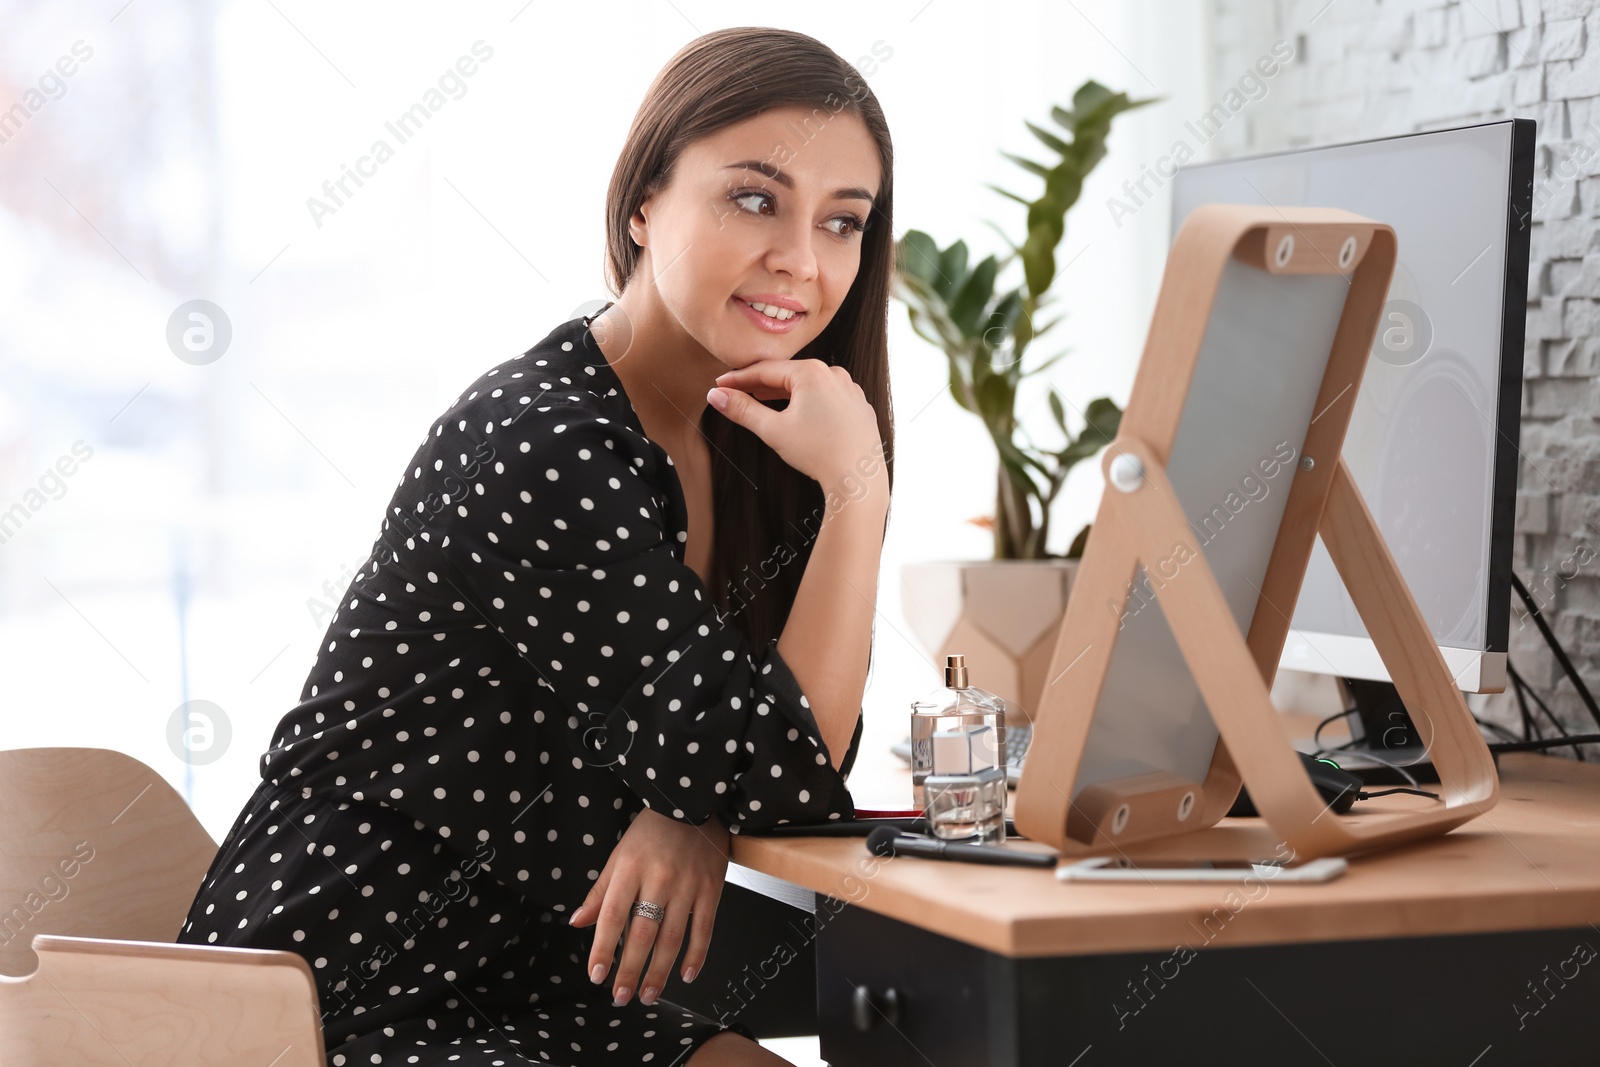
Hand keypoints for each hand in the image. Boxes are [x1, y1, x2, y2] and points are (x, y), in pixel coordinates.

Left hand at [568, 805, 730, 1006]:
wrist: (694, 803)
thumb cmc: (652, 831)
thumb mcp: (619, 855)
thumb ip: (600, 892)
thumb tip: (578, 922)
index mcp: (630, 868)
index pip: (612, 916)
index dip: (602, 948)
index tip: (595, 974)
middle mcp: (658, 878)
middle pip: (642, 933)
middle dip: (629, 970)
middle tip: (621, 996)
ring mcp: (687, 885)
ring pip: (672, 937)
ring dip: (659, 972)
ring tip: (648, 995)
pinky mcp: (711, 888)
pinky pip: (704, 928)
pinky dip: (696, 955)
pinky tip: (686, 976)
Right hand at [707, 359, 884, 494]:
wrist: (859, 479)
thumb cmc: (818, 453)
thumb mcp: (773, 430)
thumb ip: (742, 410)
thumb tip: (716, 395)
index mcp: (811, 372)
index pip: (765, 370)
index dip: (739, 377)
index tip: (720, 384)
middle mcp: (834, 374)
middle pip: (787, 374)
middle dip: (760, 383)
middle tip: (736, 391)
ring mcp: (850, 389)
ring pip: (808, 385)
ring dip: (784, 392)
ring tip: (762, 399)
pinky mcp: (859, 405)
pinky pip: (827, 396)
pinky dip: (808, 401)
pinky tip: (798, 414)